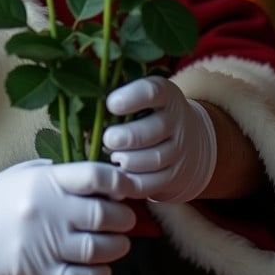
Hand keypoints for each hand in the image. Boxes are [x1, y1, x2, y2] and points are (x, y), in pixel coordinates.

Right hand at [0, 159, 135, 274]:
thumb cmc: (0, 198)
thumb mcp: (27, 173)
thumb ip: (62, 174)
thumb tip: (104, 180)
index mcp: (47, 182)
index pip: (95, 177)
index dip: (121, 182)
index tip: (130, 187)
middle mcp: (48, 211)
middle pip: (102, 216)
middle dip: (124, 219)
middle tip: (126, 220)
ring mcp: (44, 243)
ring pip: (95, 249)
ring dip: (116, 248)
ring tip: (118, 244)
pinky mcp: (38, 271)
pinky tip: (102, 269)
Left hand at [103, 77, 216, 203]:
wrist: (193, 143)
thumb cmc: (150, 115)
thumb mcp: (143, 99)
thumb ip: (118, 97)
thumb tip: (80, 101)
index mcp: (166, 95)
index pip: (152, 91)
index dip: (131, 98)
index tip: (110, 104)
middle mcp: (177, 121)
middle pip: (155, 129)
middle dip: (128, 136)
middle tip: (108, 139)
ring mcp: (179, 150)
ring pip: (155, 159)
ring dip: (128, 161)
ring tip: (112, 158)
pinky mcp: (175, 177)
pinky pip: (153, 183)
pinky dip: (131, 183)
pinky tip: (116, 177)